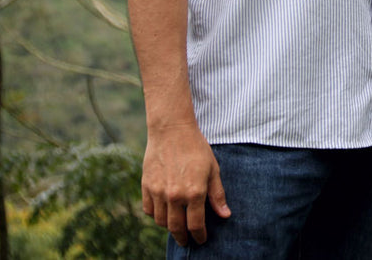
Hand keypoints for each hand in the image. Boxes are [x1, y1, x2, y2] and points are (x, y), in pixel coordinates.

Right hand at [141, 123, 229, 245]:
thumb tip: (225, 215)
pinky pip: (149, 209)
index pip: (195, 225)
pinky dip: (155, 215)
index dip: (199, 235)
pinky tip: (163, 212)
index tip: (201, 240)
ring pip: (160, 221)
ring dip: (169, 227)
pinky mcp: (146, 186)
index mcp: (194, 192)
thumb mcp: (213, 169)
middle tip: (186, 241)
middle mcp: (174, 195)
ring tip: (176, 226)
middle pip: (176, 227)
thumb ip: (217, 194)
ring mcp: (158, 191)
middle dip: (183, 237)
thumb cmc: (196, 148)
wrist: (172, 130)